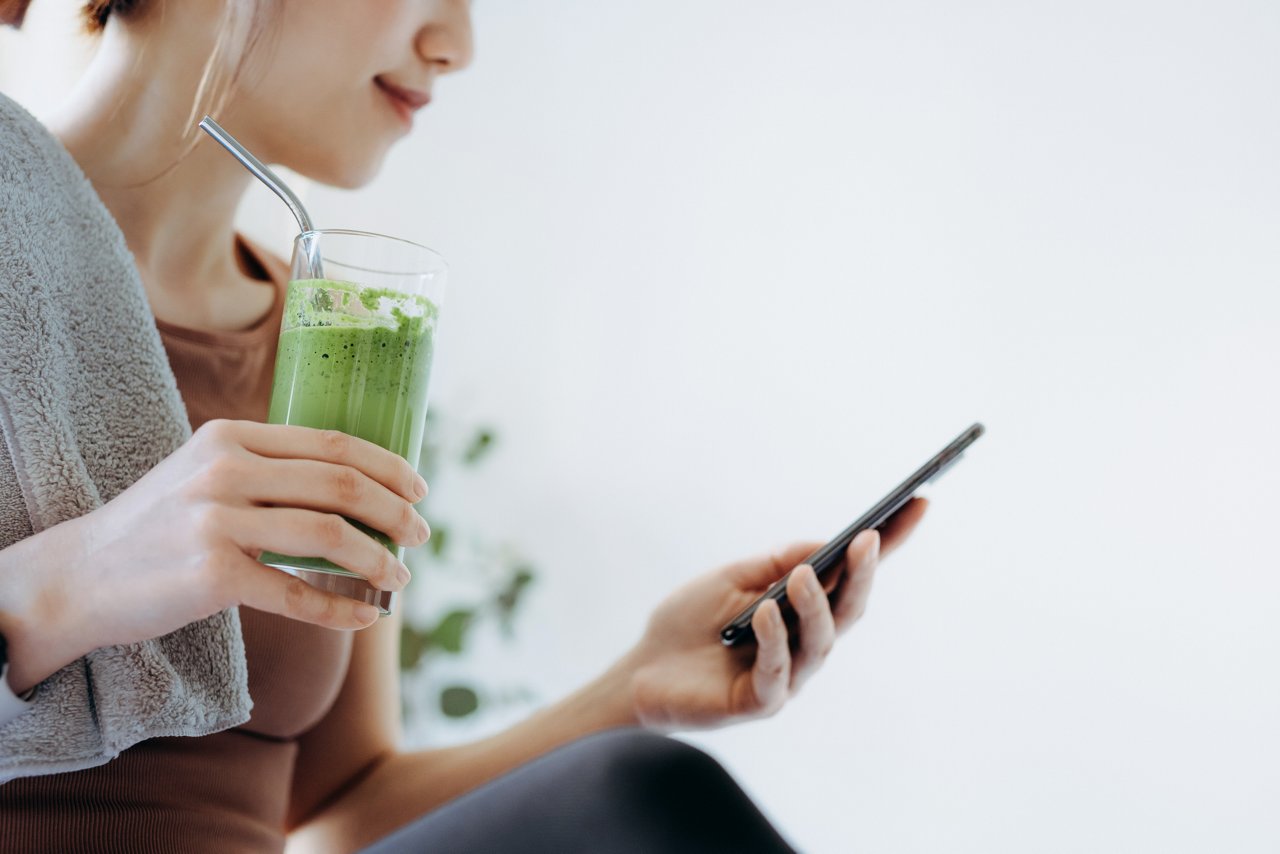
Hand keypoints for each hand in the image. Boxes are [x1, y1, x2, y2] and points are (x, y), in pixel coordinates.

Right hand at [0, 419, 429, 693]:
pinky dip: (340, 608)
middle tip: (422, 535)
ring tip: (400, 577)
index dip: (388, 466)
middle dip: (395, 512)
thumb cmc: (159, 525)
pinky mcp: (210, 575)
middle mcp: (226, 471)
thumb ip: (268, 468)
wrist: (79, 576)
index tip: (420, 490)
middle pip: (341, 485)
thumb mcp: (206, 472)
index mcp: (233, 437)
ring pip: (329, 535)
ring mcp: (216, 522)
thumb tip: (355, 485)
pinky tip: (365, 616)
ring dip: (378, 560)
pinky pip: (296, 592)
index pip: (332, 444)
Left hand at [622, 498, 926, 729]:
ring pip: (820, 641)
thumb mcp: (732, 579)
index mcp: (802, 609)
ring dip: (815, 605)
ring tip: (802, 575)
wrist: (643, 670)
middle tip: (867, 540)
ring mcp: (788, 676)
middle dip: (863, 573)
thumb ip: (776, 564)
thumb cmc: (690, 622)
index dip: (889, 543)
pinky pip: (779, 671)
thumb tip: (824, 544)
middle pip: (848, 609)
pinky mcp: (760, 701)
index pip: (853, 575)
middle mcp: (805, 643)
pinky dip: (775, 639)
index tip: (918, 503)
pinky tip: (765, 613)